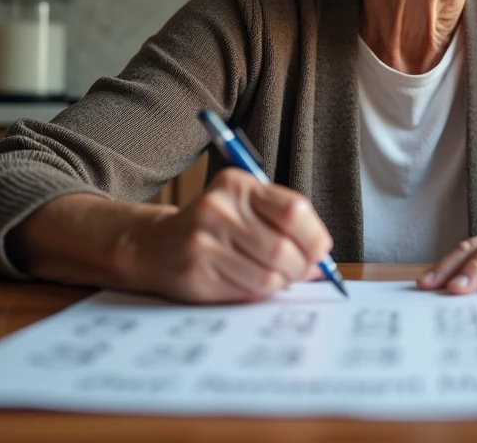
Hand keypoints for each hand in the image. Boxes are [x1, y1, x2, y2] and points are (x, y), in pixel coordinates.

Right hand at [119, 168, 331, 303]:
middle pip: (283, 247)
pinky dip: (261, 292)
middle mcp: (219, 209)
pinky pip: (248, 290)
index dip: (314, 236)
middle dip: (301, 266)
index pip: (293, 210)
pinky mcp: (197, 272)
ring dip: (282, 281)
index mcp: (237, 185)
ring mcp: (205, 241)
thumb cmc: (214, 227)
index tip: (319, 250)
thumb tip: (321, 261)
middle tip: (300, 270)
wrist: (156, 245)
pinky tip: (253, 282)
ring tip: (275, 275)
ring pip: (269, 274)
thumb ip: (283, 225)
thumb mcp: (245, 208)